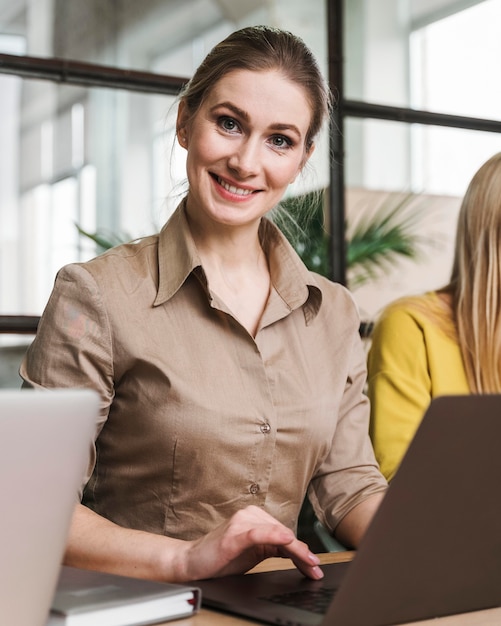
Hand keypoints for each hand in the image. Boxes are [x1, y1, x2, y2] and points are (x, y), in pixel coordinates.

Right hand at [172, 505, 322, 581]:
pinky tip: (287, 540)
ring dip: (296, 549)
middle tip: (316, 569)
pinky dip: (275, 536)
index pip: (284, 533)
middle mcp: (249, 516)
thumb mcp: (252, 554)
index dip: (302, 550)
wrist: (191, 563)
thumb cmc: (221, 558)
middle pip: (284, 534)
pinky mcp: (234, 534)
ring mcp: (241, 523)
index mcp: (255, 518)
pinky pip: (259, 533)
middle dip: (303, 553)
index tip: (315, 566)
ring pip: (276, 533)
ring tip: (309, 563)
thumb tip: (298, 554)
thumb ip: (272, 548)